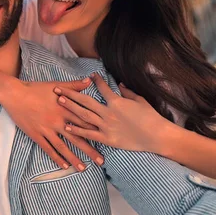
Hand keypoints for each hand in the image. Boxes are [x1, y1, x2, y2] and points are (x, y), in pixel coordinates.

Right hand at [0, 78, 104, 171]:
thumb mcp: (56, 85)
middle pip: (77, 137)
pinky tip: (64, 166)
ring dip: (74, 158)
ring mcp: (46, 129)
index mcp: (64, 109)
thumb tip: (89, 81)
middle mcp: (57, 121)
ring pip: (63, 147)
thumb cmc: (36, 88)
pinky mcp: (36, 134)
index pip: (84, 122)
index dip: (96, 131)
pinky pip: (48, 148)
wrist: (15, 94)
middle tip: (101, 161)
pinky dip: (56, 158)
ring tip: (83, 168)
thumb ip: (74, 86)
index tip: (107, 139)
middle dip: (90, 150)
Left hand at [55, 74, 170, 152]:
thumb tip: (119, 84)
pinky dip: (77, 131)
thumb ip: (127, 92)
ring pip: (84, 115)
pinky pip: (89, 134)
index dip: (95, 80)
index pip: (102, 88)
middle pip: (85, 101)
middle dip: (71, 93)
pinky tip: (67, 127)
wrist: (157, 136)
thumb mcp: (140, 101)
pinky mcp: (107, 139)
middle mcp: (108, 112)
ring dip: (70, 108)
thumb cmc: (151, 118)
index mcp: (117, 101)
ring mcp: (106, 126)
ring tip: (60, 101)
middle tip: (58, 88)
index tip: (88, 76)